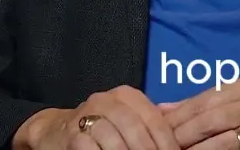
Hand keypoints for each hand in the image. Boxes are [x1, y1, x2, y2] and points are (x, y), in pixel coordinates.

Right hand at [14, 85, 180, 149]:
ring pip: (114, 140)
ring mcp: (86, 116)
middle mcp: (106, 100)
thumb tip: (183, 129)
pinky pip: (92, 149)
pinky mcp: (72, 136)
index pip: (154, 118)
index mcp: (126, 96)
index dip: (167, 142)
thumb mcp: (126, 118)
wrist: (55, 131)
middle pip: (135, 128)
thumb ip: (151, 122)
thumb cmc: (100, 128)